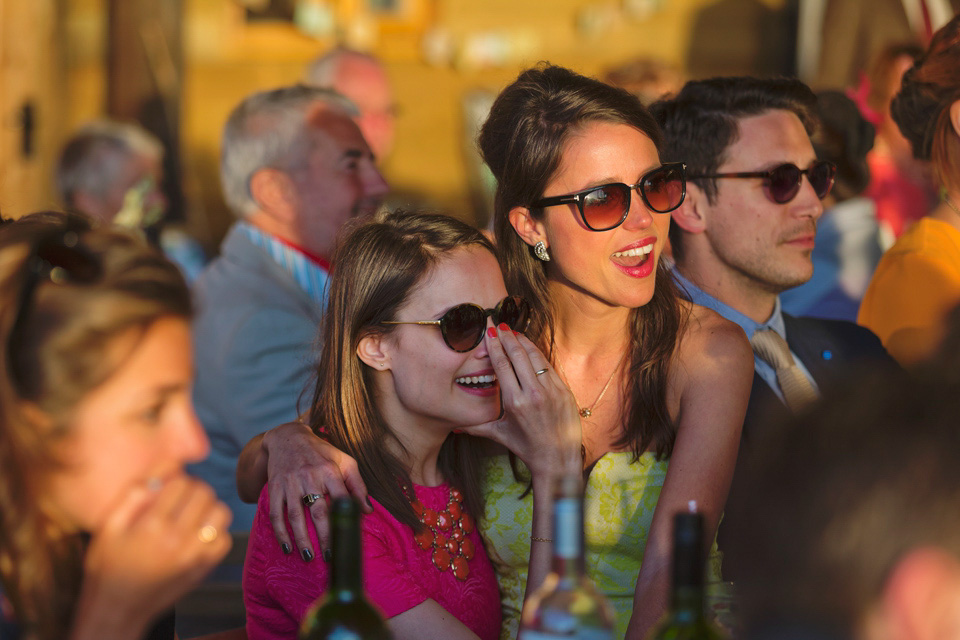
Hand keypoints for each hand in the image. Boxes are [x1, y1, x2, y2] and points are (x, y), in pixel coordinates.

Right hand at [80, 475, 230, 633]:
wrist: (117, 609)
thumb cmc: (108, 566)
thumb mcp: (108, 527)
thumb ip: (133, 496)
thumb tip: (160, 471)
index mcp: (151, 526)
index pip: (181, 482)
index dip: (175, 479)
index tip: (166, 487)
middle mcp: (177, 540)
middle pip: (204, 493)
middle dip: (192, 489)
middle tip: (179, 498)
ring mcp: (194, 556)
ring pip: (220, 512)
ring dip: (208, 507)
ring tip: (191, 513)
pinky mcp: (203, 568)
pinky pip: (224, 538)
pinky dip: (215, 531)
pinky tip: (197, 534)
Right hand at [262, 422, 369, 560]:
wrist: (288, 437)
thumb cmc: (321, 452)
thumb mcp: (344, 461)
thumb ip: (358, 485)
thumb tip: (368, 511)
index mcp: (330, 470)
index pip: (340, 498)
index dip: (344, 519)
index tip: (347, 540)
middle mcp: (309, 476)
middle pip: (317, 511)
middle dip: (324, 536)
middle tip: (330, 556)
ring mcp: (290, 482)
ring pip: (295, 516)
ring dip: (301, 539)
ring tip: (309, 557)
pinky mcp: (275, 487)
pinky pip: (276, 513)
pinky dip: (280, 532)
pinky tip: (287, 547)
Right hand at [462, 326, 582, 477]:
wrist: (557, 459)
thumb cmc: (527, 447)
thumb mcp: (500, 435)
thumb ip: (476, 427)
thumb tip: (455, 426)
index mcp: (515, 402)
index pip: (502, 365)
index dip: (495, 346)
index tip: (489, 333)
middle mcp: (533, 393)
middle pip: (518, 356)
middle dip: (507, 337)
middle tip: (499, 324)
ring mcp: (551, 390)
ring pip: (535, 357)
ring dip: (523, 342)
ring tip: (513, 332)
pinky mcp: (564, 390)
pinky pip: (548, 366)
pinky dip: (538, 355)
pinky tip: (530, 347)